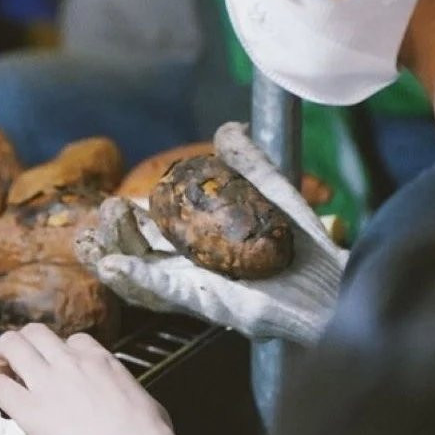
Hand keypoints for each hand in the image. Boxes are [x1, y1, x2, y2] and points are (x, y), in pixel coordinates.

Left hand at [0, 324, 178, 434]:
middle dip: (26, 342)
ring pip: (12, 344)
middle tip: (19, 361)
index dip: (62, 351)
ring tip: (0, 367)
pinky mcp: (28, 407)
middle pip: (36, 332)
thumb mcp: (141, 396)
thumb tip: (125, 399)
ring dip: (2, 353)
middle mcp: (68, 361)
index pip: (74, 340)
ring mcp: (46, 380)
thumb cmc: (148, 430)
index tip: (59, 366)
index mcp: (99, 358)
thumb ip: (122, 389)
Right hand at [76, 122, 347, 344]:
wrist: (339, 287)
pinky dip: (140, 281)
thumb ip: (248, 165)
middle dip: (114, 237)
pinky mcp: (213, 306)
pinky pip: (167, 294)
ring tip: (96, 241)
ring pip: (143, 277)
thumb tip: (226, 128)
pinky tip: (116, 267)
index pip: (152, 236)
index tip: (111, 203)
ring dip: (117, 256)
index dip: (125, 225)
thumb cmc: (307, 252)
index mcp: (201, 249)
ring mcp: (200, 291)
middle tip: (108, 211)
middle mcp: (194, 273)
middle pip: (139, 256)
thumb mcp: (273, 196)